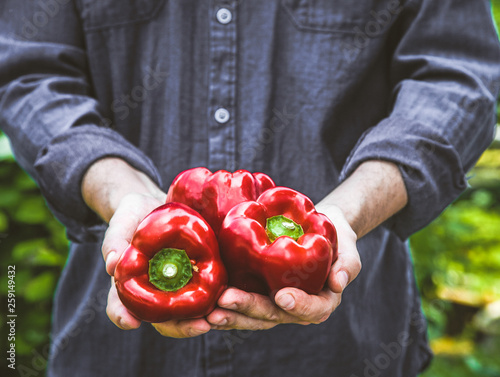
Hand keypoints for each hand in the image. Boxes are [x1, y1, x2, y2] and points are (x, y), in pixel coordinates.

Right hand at [82, 158, 211, 336]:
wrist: (155, 204)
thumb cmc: (133, 216)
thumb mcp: (122, 223)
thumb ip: (115, 242)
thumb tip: (112, 265)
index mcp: (129, 286)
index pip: (122, 308)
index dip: (123, 317)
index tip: (131, 322)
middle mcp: (153, 293)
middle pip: (163, 319)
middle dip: (180, 327)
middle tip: (199, 326)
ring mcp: (176, 287)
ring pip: (187, 313)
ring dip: (201, 319)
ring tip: (216, 318)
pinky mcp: (195, 276)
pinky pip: (205, 292)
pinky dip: (215, 298)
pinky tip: (228, 297)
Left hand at [207, 205, 360, 329]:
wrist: (316, 227)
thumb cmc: (334, 237)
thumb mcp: (347, 247)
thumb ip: (347, 264)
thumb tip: (338, 283)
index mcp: (320, 302)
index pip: (312, 310)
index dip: (298, 306)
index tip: (282, 294)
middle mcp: (293, 307)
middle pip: (273, 315)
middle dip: (249, 310)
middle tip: (227, 301)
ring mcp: (272, 302)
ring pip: (252, 316)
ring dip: (231, 315)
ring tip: (210, 312)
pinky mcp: (255, 290)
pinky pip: (240, 303)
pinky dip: (223, 307)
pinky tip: (205, 307)